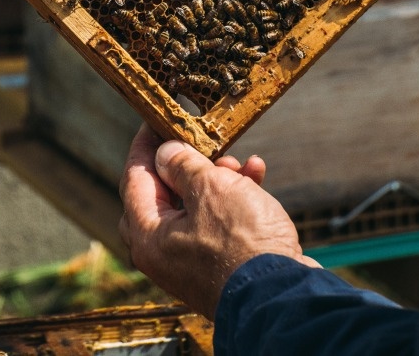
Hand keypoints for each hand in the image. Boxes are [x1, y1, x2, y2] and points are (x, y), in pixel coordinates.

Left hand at [118, 124, 314, 318]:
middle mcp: (163, 254)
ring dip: (215, 179)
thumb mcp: (212, 189)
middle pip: (162, 196)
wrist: (285, 297)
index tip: (153, 121)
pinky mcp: (219, 268)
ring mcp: (191, 264)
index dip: (144, 146)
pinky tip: (256, 176)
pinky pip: (218, 224)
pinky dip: (233, 200)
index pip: (134, 180)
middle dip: (185, 165)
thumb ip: (183, 165)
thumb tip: (165, 154)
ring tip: (238, 161)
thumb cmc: (243, 245)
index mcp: (149, 237)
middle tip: (198, 143)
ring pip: (195, 207)